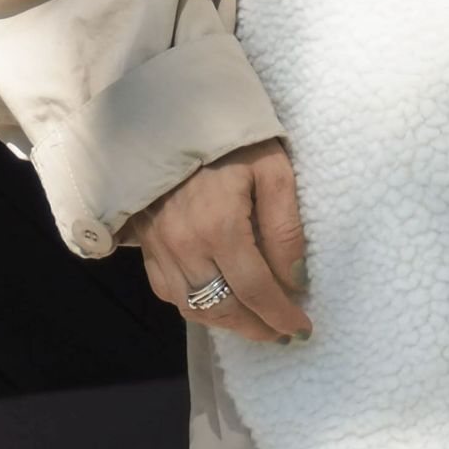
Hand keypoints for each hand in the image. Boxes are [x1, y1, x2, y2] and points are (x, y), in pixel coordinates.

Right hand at [127, 138, 311, 343]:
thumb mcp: (272, 169)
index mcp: (220, 227)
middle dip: (258, 327)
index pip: (256, 290)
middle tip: (283, 332)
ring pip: (195, 308)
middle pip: (225, 308)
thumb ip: (285, 226)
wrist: (169, 116)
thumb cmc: (229, 140)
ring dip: (228, 322)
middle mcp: (185, 247)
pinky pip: (169, 293)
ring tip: (255, 322)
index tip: (302, 328)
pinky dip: (196, 306)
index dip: (281, 315)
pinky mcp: (146, 246)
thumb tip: (296, 278)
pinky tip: (218, 302)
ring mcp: (161, 249)